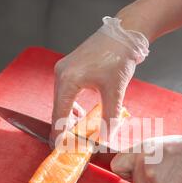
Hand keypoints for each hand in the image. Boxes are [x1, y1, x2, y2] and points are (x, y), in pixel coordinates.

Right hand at [51, 17, 148, 143]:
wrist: (124, 33)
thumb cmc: (118, 57)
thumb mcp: (115, 91)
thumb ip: (110, 117)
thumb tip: (106, 138)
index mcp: (68, 80)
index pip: (59, 114)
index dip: (59, 134)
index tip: (58, 149)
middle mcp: (61, 74)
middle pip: (57, 108)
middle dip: (63, 128)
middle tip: (70, 144)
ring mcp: (64, 69)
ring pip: (61, 100)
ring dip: (67, 117)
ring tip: (76, 132)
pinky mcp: (70, 68)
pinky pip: (65, 92)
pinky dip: (71, 105)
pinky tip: (80, 114)